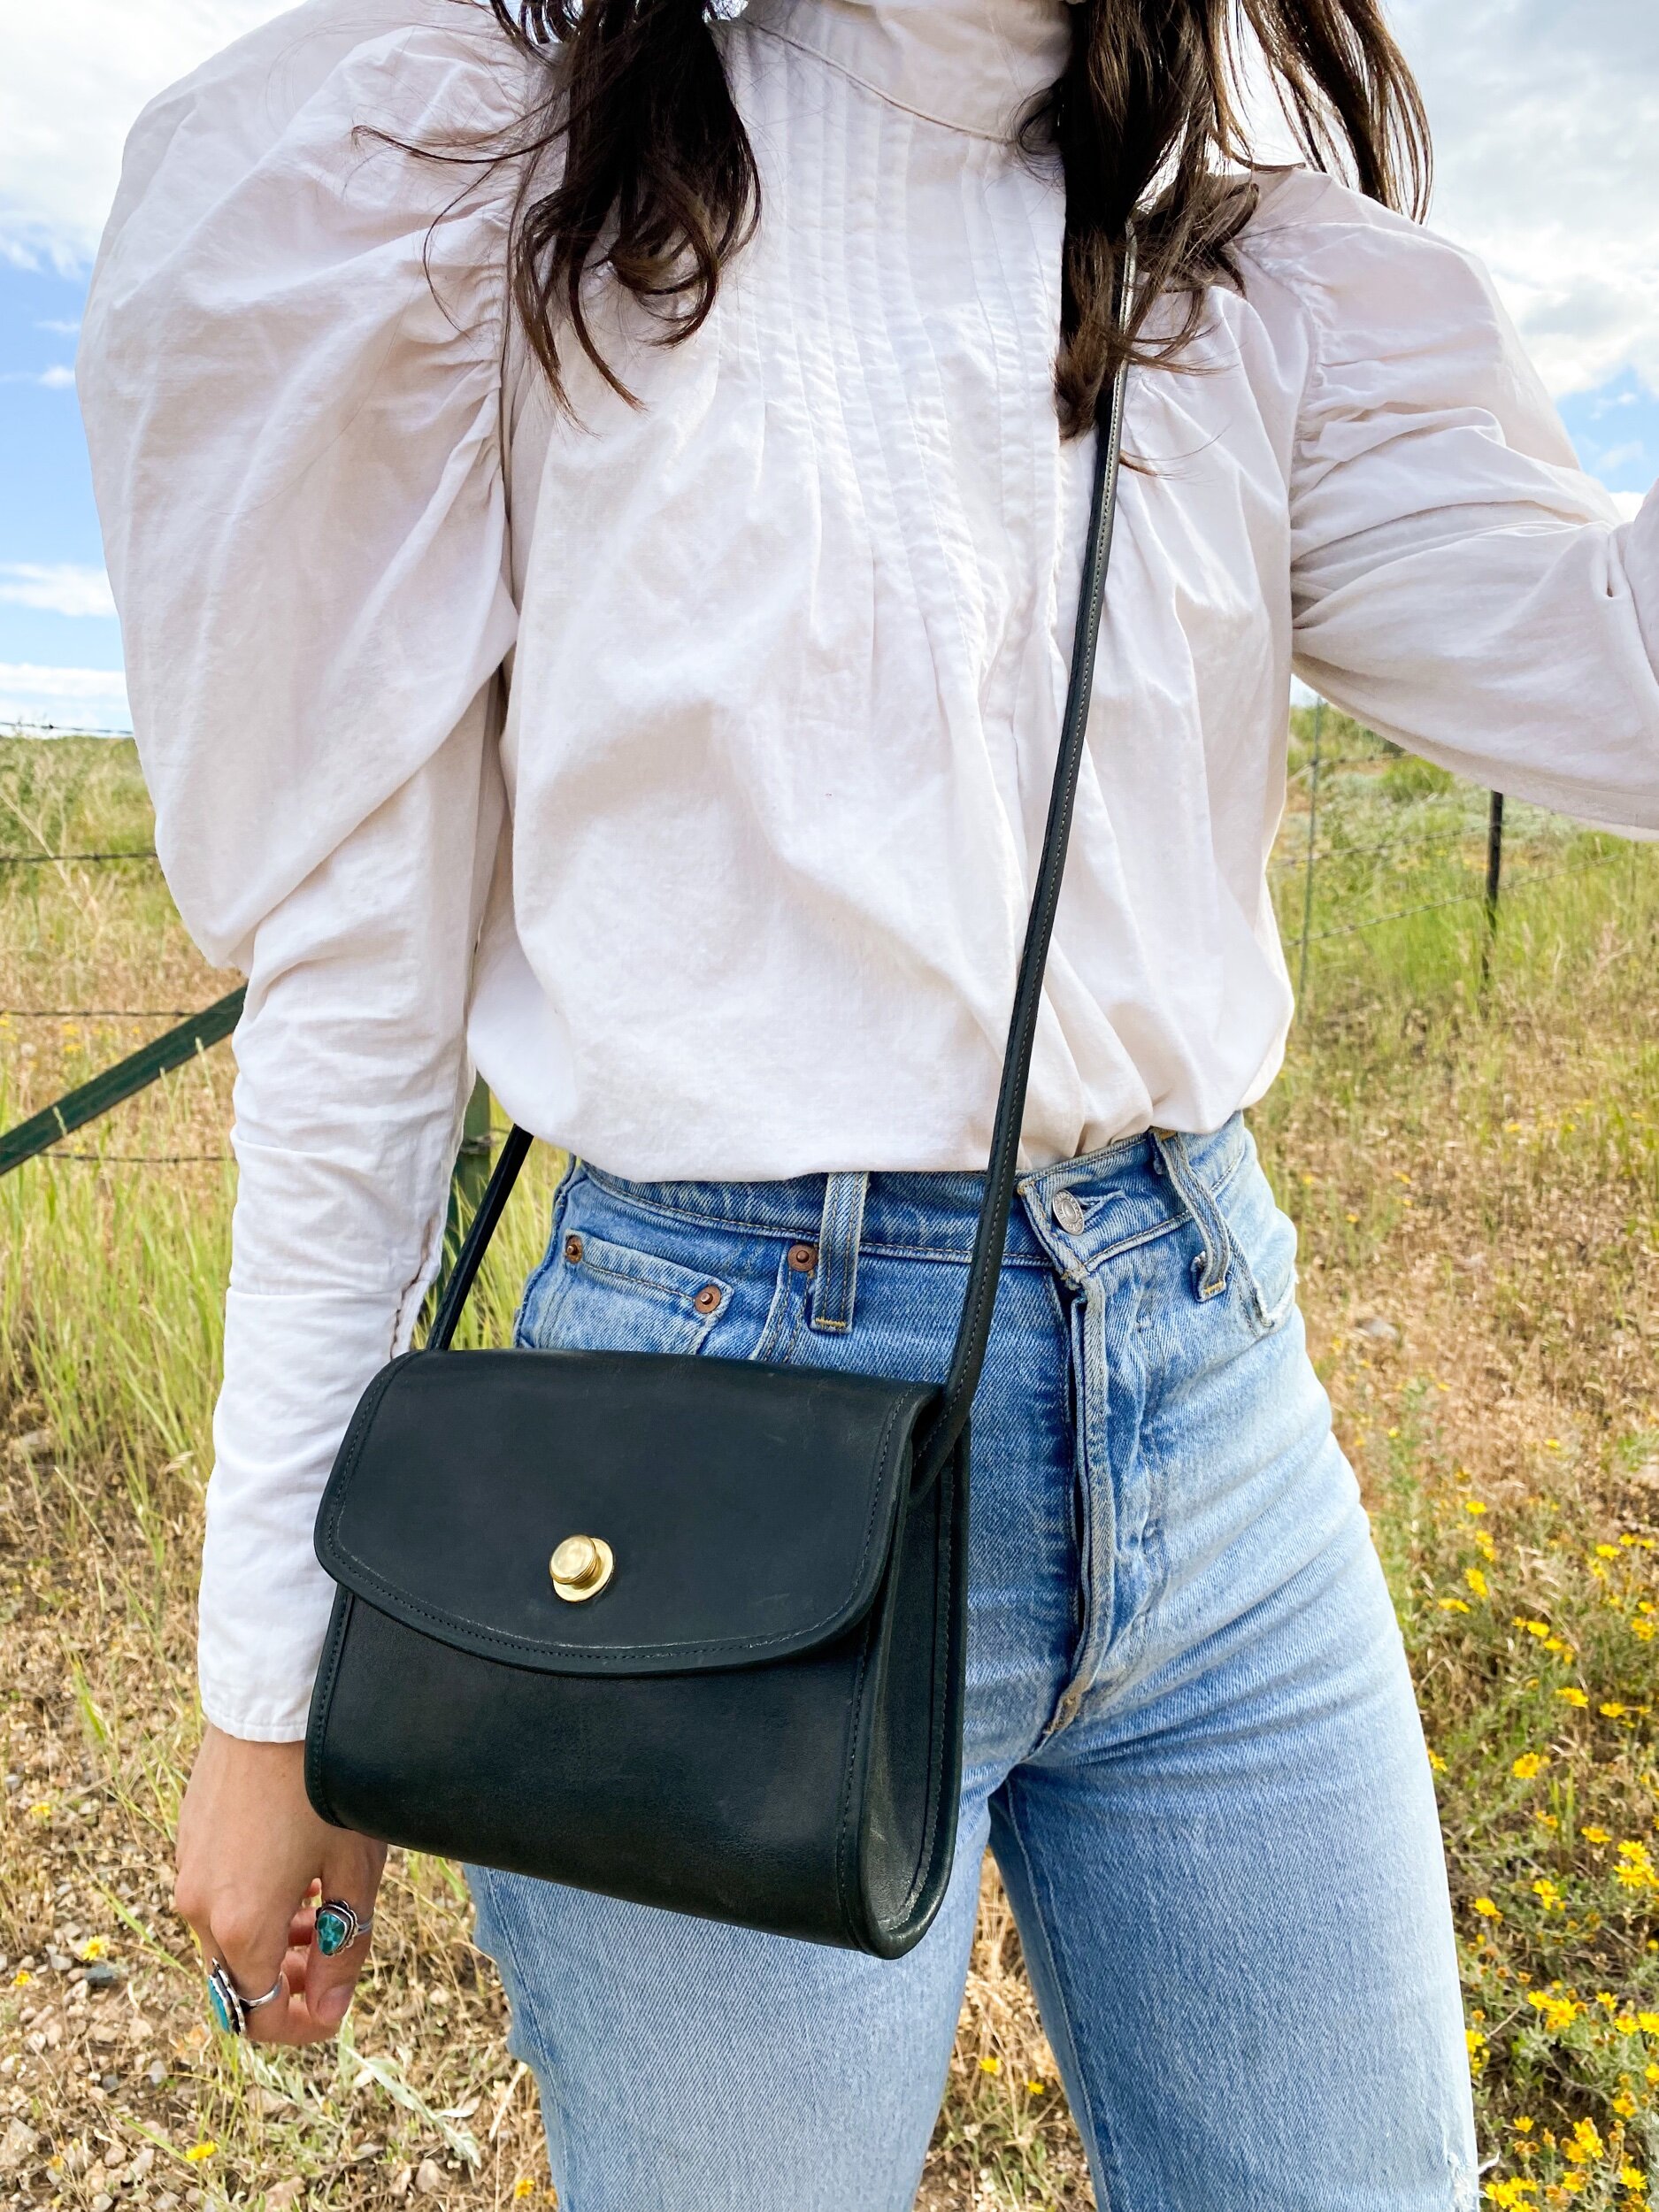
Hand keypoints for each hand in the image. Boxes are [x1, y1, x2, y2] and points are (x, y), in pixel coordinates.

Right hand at [174, 1724, 385, 2043]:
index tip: (338, 2006)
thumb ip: (344, 1945)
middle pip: (236, 1979)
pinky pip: (215, 1892)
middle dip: (285, 1984)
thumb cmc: (325, 1779)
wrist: (276, 1698)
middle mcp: (199, 1905)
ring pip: (224, 1936)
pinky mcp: (189, 1834)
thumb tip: (331, 2003)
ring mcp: (188, 1866)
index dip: (302, 2026)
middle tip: (332, 1958)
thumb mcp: (353, 1868)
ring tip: (319, 1910)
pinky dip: (251, 1903)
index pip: (258, 2016)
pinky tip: (293, 1869)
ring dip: (270, 1942)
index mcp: (239, 1924)